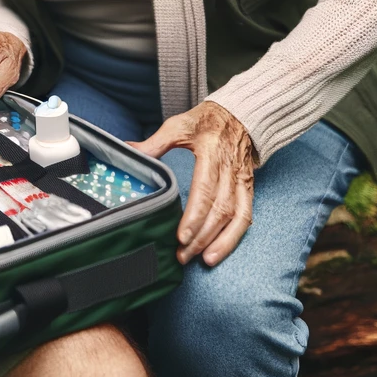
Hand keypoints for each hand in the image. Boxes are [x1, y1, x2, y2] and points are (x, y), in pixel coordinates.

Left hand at [131, 101, 254, 267]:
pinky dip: (235, 236)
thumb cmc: (206, 121)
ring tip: (202, 260)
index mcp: (212, 153)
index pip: (205, 190)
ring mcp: (241, 181)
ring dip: (220, 242)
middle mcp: (230, 170)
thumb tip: (128, 150)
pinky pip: (246, 216)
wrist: (240, 116)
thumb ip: (155, 142)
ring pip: (236, 217)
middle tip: (183, 254)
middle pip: (219, 210)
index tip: (181, 236)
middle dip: (202, 236)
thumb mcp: (179, 126)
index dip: (195, 216)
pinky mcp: (248, 188)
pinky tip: (220, 251)